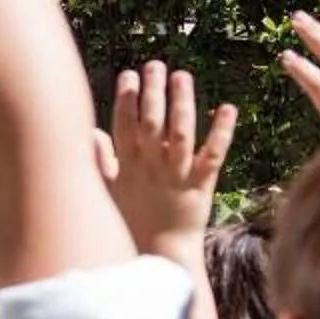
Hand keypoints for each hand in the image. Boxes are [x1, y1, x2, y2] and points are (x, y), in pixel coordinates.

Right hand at [97, 63, 236, 261]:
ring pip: (180, 133)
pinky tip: (227, 108)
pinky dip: (221, 131)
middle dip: (153, 92)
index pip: (124, 125)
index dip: (126, 98)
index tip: (129, 74)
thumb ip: (100, 160)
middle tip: (156, 65)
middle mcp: (151, 167)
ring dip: (182, 103)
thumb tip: (92, 132)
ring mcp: (177, 175)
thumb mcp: (108, 191)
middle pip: (151, 122)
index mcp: (128, 166)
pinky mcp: (202, 185)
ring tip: (182, 76)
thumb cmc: (132, 222)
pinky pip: (213, 155)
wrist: (161, 254)